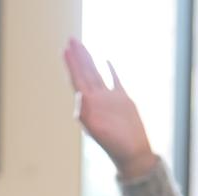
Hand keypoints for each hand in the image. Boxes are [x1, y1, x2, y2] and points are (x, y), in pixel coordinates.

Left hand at [63, 38, 156, 178]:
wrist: (132, 153)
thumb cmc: (114, 146)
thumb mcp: (97, 130)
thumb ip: (85, 113)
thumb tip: (78, 95)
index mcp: (88, 105)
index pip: (77, 80)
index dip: (71, 65)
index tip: (65, 50)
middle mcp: (96, 99)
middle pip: (84, 73)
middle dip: (77, 57)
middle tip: (71, 39)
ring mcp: (109, 98)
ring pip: (96, 73)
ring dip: (88, 59)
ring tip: (81, 45)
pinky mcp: (123, 100)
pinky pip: (115, 80)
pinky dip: (110, 69)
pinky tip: (107, 60)